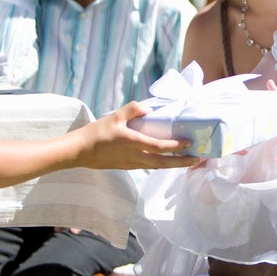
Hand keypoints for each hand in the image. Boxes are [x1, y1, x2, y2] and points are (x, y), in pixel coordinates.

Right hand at [79, 101, 198, 169]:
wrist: (80, 151)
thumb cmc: (97, 132)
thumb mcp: (115, 115)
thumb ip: (133, 109)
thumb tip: (148, 108)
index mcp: (134, 142)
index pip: (160, 147)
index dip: (177, 146)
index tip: (189, 143)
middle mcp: (135, 156)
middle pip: (163, 163)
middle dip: (181, 162)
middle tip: (197, 160)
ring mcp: (131, 164)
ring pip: (157, 167)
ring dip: (173, 165)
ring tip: (185, 162)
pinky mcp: (127, 167)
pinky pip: (148, 167)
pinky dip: (160, 165)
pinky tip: (164, 161)